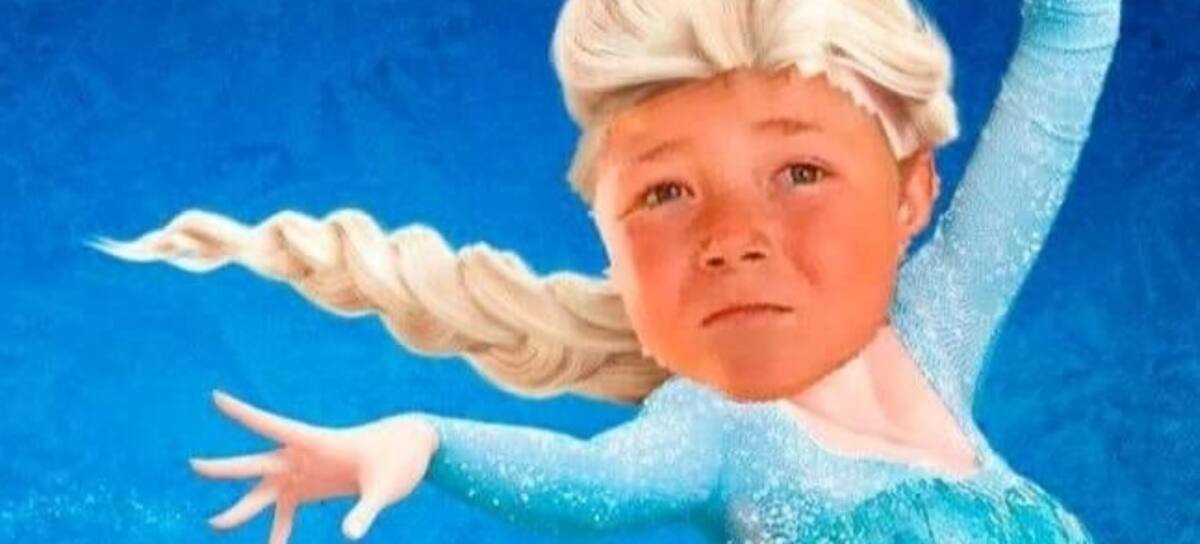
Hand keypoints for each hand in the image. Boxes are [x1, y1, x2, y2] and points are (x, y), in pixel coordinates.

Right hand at [190, 391, 438, 542]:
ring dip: (243, 509)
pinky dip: (279, 530)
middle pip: (258, 462)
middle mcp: (304, 456)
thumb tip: (350, 536)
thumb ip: (365, 511)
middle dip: (226, 467)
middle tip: (194, 465)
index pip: (274, 425)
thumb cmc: (399, 460)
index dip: (245, 414)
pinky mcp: (314, 488)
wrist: (413, 451)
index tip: (216, 398)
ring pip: (264, 491)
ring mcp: (306, 472)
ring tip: (215, 523)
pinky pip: (287, 511)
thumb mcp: (385, 487)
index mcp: (318, 442)